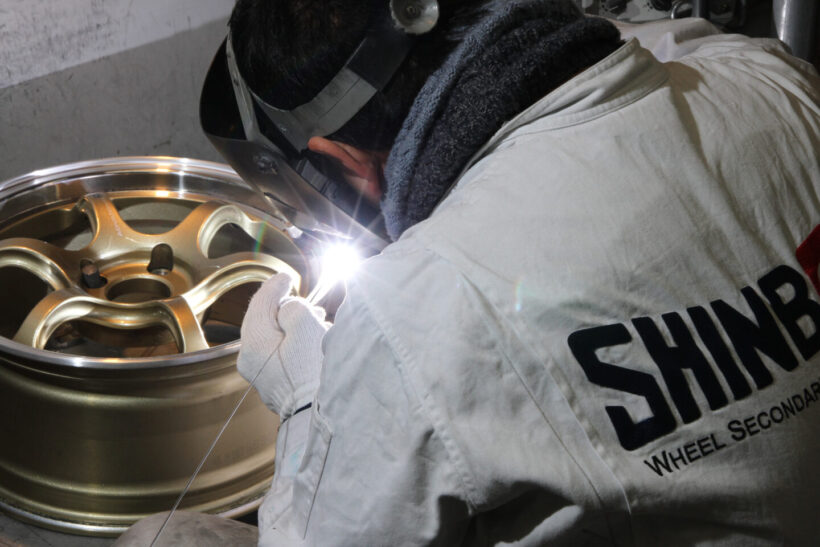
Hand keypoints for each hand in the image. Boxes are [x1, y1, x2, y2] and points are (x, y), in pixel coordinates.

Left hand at [237, 273, 329, 418]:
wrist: (322, 416)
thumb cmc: (316, 370)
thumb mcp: (307, 326)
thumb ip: (294, 308)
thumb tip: (289, 309)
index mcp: (254, 343)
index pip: (261, 304)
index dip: (275, 286)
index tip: (287, 277)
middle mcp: (251, 361)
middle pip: (266, 322)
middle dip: (288, 309)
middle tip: (311, 307)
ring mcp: (262, 377)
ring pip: (275, 339)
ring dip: (295, 328)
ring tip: (318, 326)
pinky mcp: (277, 387)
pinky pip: (282, 356)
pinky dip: (296, 345)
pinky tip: (314, 344)